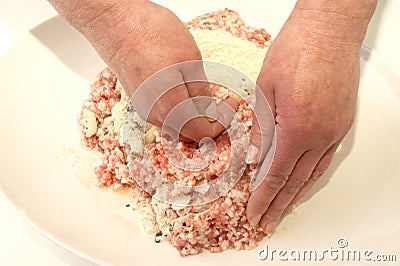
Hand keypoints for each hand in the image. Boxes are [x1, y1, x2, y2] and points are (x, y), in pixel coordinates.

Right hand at [51, 0, 236, 141]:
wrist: (115, 22)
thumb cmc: (148, 34)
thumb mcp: (189, 59)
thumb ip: (200, 89)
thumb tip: (209, 106)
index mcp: (170, 109)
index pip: (201, 133)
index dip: (222, 123)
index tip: (231, 105)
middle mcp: (154, 115)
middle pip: (188, 132)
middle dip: (209, 121)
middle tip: (222, 103)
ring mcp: (144, 108)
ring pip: (176, 123)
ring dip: (195, 115)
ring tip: (207, 95)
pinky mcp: (139, 99)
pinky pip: (165, 113)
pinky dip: (181, 108)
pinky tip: (187, 91)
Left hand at [245, 11, 364, 233]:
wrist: (329, 29)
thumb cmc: (296, 51)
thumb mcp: (265, 90)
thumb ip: (261, 128)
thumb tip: (254, 158)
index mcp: (298, 128)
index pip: (276, 175)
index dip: (264, 199)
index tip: (255, 214)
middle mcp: (322, 135)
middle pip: (297, 181)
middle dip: (279, 205)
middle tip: (267, 223)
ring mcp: (337, 130)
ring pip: (315, 173)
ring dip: (297, 194)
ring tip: (283, 210)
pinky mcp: (343, 122)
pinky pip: (326, 158)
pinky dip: (312, 175)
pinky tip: (304, 181)